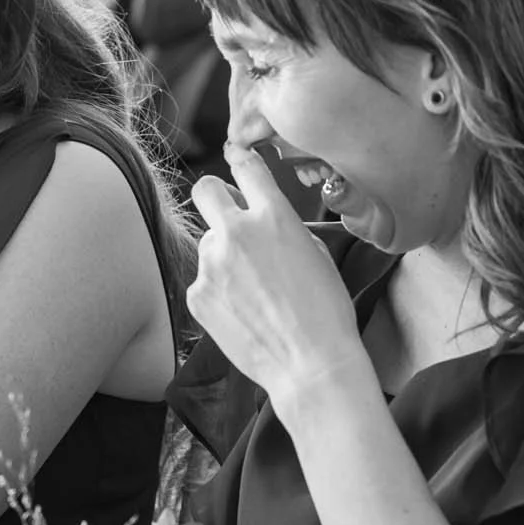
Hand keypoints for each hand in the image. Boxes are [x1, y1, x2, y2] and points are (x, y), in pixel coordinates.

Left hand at [187, 141, 368, 408]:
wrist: (310, 363)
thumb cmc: (326, 310)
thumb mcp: (315, 253)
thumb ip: (281, 226)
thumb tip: (258, 219)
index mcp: (274, 216)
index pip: (247, 168)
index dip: (242, 161)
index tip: (238, 160)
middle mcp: (236, 232)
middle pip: (204, 190)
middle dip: (216, 197)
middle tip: (230, 217)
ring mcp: (211, 264)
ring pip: (208, 245)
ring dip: (225, 258)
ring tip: (255, 293)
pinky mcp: (197, 295)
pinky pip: (204, 281)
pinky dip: (219, 292)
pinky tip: (244, 313)